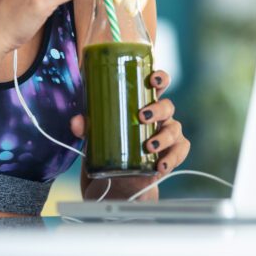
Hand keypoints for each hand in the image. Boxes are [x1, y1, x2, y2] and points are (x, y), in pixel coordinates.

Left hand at [69, 68, 190, 175]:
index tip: (153, 79)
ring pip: (174, 129)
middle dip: (158, 109)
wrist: (119, 177)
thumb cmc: (111, 144)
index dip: (160, 78)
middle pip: (168, 106)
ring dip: (163, 137)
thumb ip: (86, 126)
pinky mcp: (172, 154)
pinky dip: (171, 159)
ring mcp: (169, 134)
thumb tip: (76, 122)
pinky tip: (160, 166)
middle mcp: (160, 116)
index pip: (159, 84)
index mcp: (144, 103)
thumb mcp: (97, 133)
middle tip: (142, 116)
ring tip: (149, 146)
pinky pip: (179, 152)